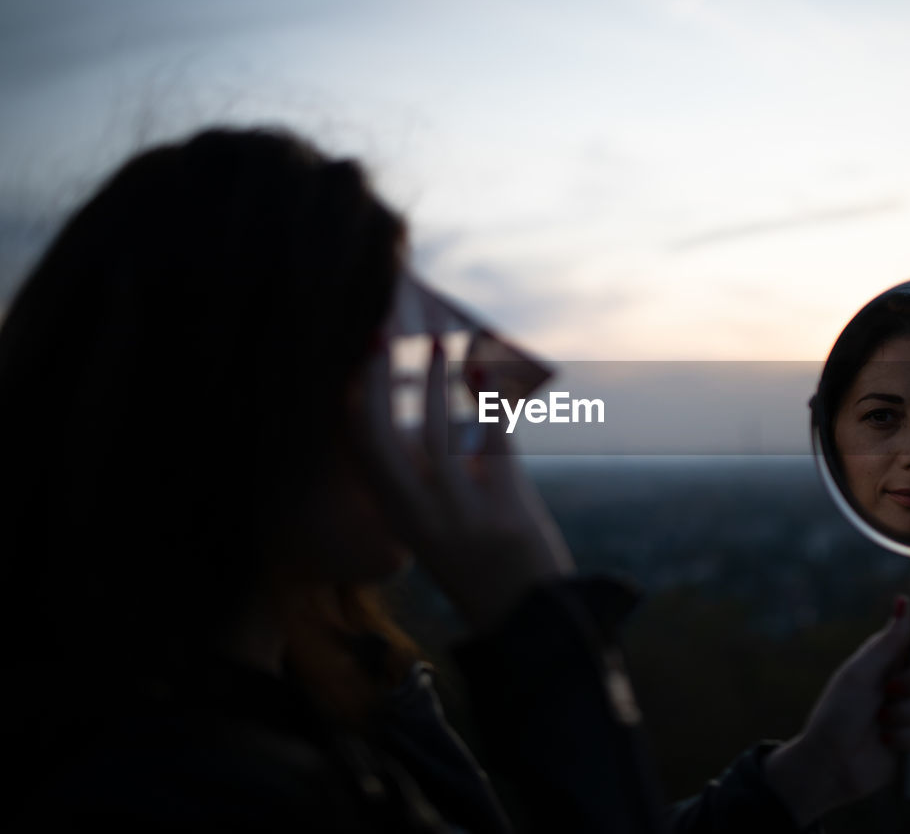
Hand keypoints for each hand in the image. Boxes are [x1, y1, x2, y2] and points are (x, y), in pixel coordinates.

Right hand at [352, 335, 573, 630]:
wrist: (525, 612)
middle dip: (372, 383)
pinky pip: (496, 442)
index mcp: (396, 515)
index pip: (357, 451)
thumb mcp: (430, 519)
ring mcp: (461, 516)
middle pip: (378, 440)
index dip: (348, 399)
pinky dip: (491, 401)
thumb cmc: (476, 553)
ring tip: (440, 345)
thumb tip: (405, 407)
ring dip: (436, 384)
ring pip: (437, 438)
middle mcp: (419, 516)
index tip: (353, 352)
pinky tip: (488, 368)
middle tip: (376, 334)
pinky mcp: (506, 510)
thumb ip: (415, 473)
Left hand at [763, 597, 909, 826]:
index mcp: (895, 652)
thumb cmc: (836, 714)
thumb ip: (886, 643)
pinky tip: (888, 740)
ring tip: (881, 720)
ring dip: (908, 712)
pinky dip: (909, 736)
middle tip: (892, 689)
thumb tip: (905, 602)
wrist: (831, 763)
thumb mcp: (858, 675)